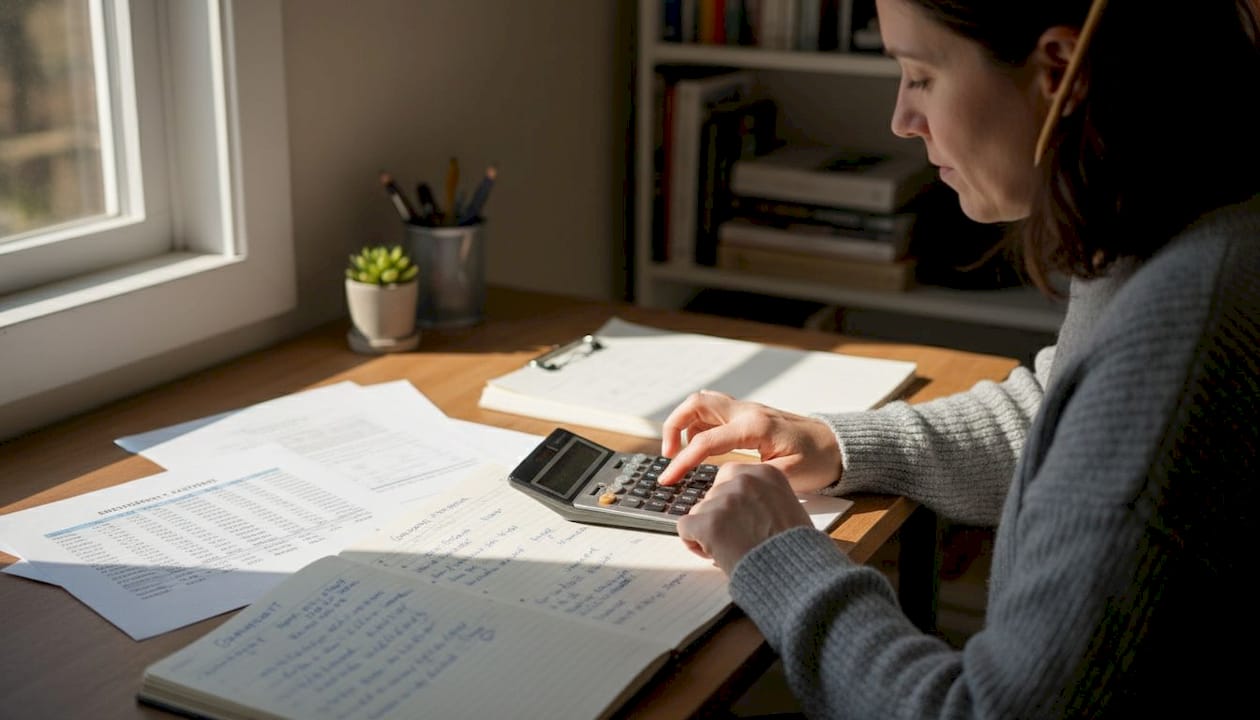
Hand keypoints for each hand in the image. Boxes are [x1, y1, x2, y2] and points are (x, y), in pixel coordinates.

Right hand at [657, 389, 842, 492]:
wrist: (837, 446)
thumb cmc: (818, 460)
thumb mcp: (789, 476)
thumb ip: (751, 476)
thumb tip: (721, 481)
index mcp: (755, 427)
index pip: (705, 441)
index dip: (682, 461)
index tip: (667, 479)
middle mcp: (747, 412)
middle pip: (696, 404)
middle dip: (673, 426)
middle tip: (668, 456)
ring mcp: (747, 410)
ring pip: (702, 404)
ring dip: (684, 424)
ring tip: (682, 454)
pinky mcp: (748, 416)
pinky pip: (714, 413)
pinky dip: (699, 426)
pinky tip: (702, 449)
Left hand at [676, 462, 811, 573]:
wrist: (795, 576)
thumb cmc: (794, 549)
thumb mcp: (786, 508)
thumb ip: (762, 497)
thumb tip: (739, 504)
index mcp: (765, 473)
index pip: (730, 477)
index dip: (732, 502)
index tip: (744, 519)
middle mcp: (743, 480)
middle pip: (712, 494)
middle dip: (719, 516)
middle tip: (738, 538)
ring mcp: (724, 500)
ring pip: (698, 512)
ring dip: (708, 532)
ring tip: (732, 549)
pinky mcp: (707, 522)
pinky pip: (684, 528)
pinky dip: (695, 544)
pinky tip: (716, 553)